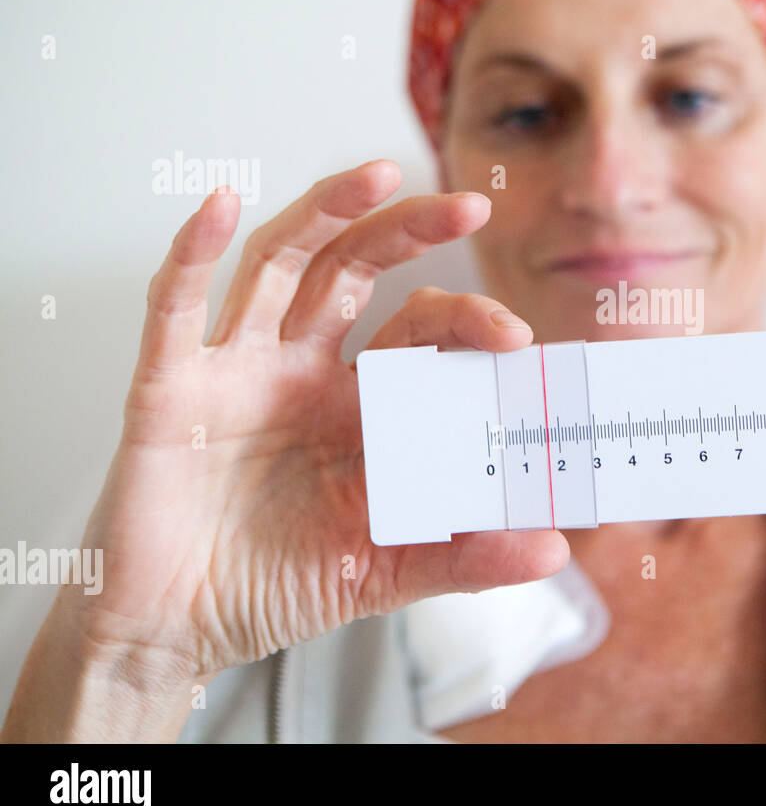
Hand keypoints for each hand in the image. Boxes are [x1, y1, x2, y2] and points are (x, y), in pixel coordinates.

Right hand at [57, 161, 568, 681]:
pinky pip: (175, 309)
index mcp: (358, 403)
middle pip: (355, 272)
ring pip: (278, 266)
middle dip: (408, 231)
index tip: (516, 338)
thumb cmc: (277, 586)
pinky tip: (217, 207)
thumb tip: (555, 546)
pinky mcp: (170, 389)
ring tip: (376, 173)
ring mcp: (236, 371)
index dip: (466, 322)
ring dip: (323, 213)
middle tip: (470, 207)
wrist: (181, 631)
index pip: (418, 332)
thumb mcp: (388, 572)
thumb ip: (468, 556)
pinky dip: (191, 255)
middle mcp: (300, 370)